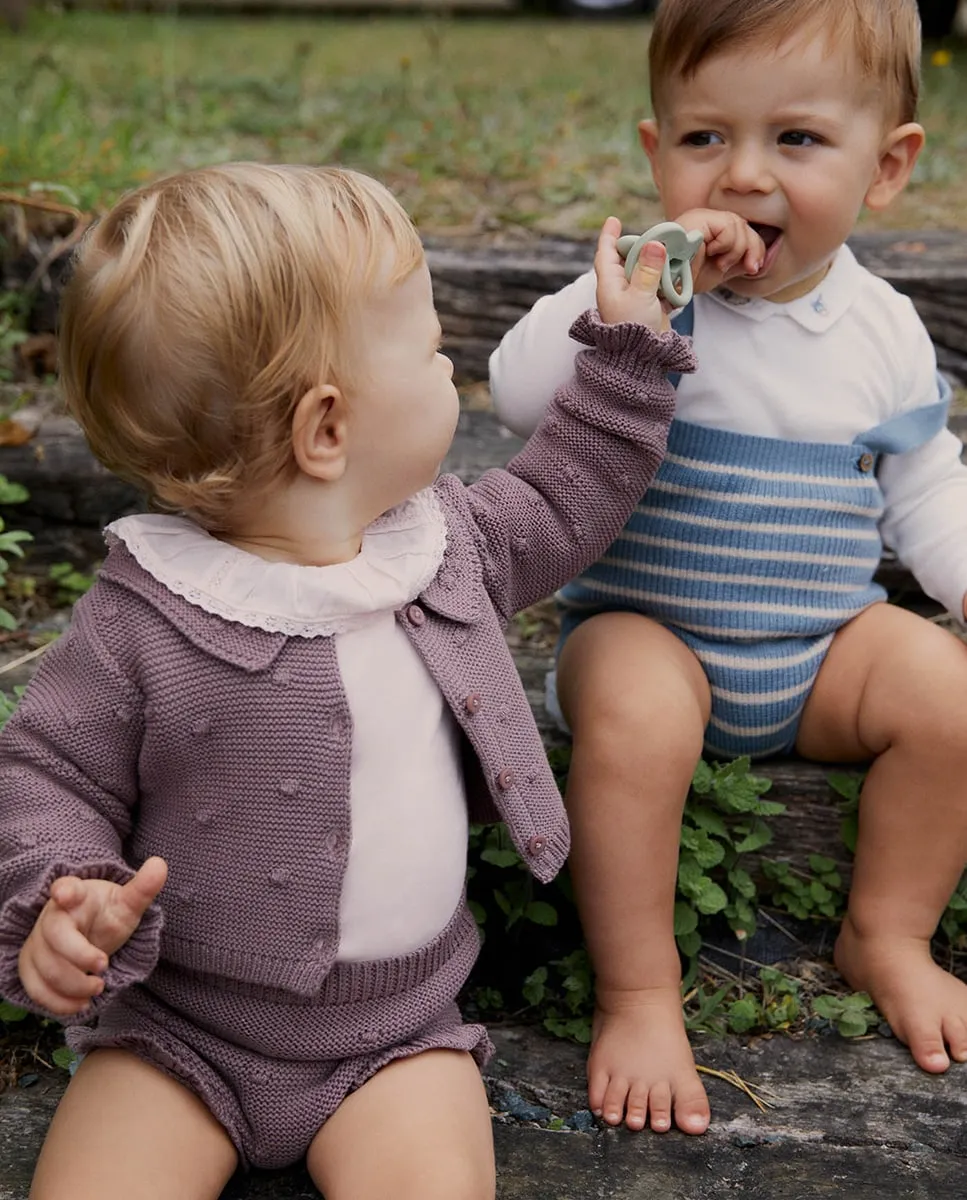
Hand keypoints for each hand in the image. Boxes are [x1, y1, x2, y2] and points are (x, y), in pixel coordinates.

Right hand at [17, 856, 166, 1015]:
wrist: (86, 933)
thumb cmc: (105, 915)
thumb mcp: (126, 903)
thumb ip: (143, 888)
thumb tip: (160, 864)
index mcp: (75, 895)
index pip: (66, 887)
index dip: (64, 891)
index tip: (65, 894)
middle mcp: (51, 918)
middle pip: (54, 937)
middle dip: (79, 956)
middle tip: (104, 967)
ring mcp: (37, 943)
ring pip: (46, 968)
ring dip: (73, 984)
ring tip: (98, 988)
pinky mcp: (31, 968)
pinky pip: (36, 989)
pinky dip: (58, 1002)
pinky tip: (81, 1005)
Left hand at [595, 216, 669, 332]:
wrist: (640, 358)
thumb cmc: (633, 328)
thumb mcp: (641, 295)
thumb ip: (648, 270)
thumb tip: (654, 244)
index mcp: (610, 283)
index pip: (606, 253)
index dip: (609, 236)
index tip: (614, 220)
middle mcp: (620, 289)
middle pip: (628, 260)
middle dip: (641, 248)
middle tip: (655, 237)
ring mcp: (634, 298)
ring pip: (645, 273)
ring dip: (658, 265)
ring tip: (671, 254)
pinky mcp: (648, 308)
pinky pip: (658, 289)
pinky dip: (667, 283)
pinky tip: (678, 279)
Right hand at [674, 208, 765, 293]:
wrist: (668, 286)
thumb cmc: (686, 279)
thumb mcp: (720, 271)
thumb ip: (739, 261)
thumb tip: (758, 261)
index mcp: (711, 229)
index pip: (744, 230)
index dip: (756, 248)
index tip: (754, 269)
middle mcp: (706, 219)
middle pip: (744, 225)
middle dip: (751, 249)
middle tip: (742, 267)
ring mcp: (702, 216)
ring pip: (738, 225)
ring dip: (734, 250)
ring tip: (718, 262)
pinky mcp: (698, 218)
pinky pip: (727, 227)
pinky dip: (725, 244)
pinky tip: (710, 253)